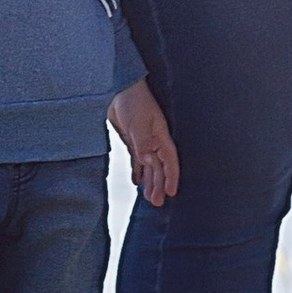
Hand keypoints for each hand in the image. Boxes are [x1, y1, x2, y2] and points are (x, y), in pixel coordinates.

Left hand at [109, 82, 179, 207]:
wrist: (120, 88)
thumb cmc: (134, 102)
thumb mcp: (138, 123)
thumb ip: (142, 143)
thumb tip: (148, 161)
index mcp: (160, 136)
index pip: (169, 161)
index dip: (171, 177)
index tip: (171, 193)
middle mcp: (154, 141)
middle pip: (159, 167)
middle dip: (159, 185)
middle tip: (156, 203)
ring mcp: (144, 141)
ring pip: (149, 166)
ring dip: (150, 182)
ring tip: (149, 199)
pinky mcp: (132, 140)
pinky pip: (137, 160)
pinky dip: (138, 171)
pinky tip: (138, 182)